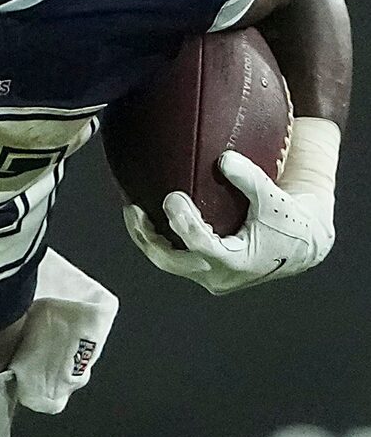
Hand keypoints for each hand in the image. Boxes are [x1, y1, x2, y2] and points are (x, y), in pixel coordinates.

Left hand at [123, 147, 334, 294]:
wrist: (302, 246)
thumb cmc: (289, 221)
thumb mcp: (274, 199)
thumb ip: (249, 179)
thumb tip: (223, 158)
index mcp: (237, 262)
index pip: (200, 244)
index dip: (183, 221)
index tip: (171, 197)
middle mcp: (219, 276)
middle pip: (170, 261)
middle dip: (147, 237)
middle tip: (133, 210)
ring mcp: (209, 277)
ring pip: (168, 262)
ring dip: (147, 240)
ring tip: (133, 213)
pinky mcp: (205, 273)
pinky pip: (175, 259)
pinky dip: (161, 241)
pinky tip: (147, 219)